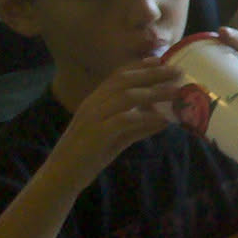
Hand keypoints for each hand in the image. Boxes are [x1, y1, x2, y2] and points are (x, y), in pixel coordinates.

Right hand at [47, 60, 185, 184]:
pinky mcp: (96, 135)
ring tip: (177, 91)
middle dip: (153, 74)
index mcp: (94, 101)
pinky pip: (124, 120)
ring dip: (154, 92)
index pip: (117, 76)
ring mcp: (93, 118)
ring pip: (126, 96)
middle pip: (125, 81)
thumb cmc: (87, 157)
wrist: (60, 177)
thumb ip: (137, 128)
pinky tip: (164, 119)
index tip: (161, 59)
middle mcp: (92, 104)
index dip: (140, 66)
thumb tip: (164, 120)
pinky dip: (146, 118)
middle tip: (177, 71)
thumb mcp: (116, 138)